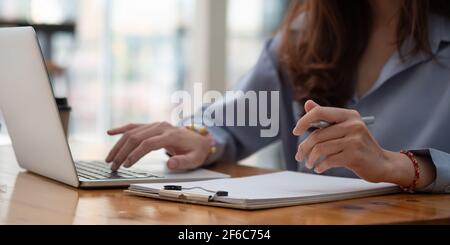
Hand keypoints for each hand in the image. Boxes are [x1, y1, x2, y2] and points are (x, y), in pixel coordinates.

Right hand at [105, 122, 210, 171]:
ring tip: (109, 159)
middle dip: (122, 152)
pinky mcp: (151, 126)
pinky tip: (110, 132)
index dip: (136, 154)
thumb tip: (170, 164)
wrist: (200, 139)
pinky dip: (121, 129)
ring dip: (119, 145)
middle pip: (136, 137)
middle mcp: (161, 127)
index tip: (126, 165)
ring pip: (132, 132)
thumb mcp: (194, 160)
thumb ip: (183, 162)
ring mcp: (155, 125)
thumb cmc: (196, 151)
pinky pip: (134, 126)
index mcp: (171, 135)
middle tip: (113, 166)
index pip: (149, 143)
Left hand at [292, 100, 431, 186]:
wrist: (382, 163)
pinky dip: (320, 166)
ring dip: (311, 159)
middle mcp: (353, 125)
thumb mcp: (345, 127)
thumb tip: (308, 103)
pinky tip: (319, 168)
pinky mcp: (354, 155)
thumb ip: (326, 117)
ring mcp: (355, 140)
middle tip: (300, 155)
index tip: (296, 131)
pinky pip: (328, 160)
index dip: (304, 121)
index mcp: (349, 115)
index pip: (319, 112)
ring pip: (320, 149)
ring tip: (310, 163)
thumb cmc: (360, 145)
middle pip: (317, 135)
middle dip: (304, 147)